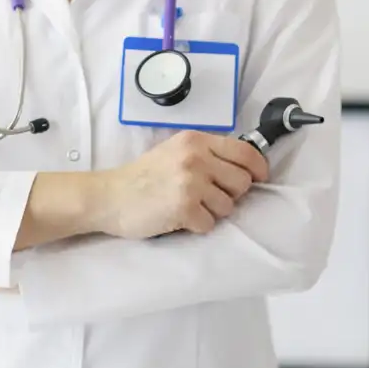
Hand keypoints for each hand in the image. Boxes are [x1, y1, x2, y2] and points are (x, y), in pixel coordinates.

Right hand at [94, 131, 268, 237]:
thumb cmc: (142, 176)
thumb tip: (243, 168)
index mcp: (195, 141)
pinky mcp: (184, 208)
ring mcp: (191, 183)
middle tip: (206, 197)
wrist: (110, 196)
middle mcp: (196, 158)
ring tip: (186, 206)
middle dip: (230, 194)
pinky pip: (209, 224)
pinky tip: (177, 217)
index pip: (245, 151)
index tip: (258, 177)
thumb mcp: (173, 151)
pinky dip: (196, 226)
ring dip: (211, 212)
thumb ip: (205, 154)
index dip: (257, 168)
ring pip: (228, 206)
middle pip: (242, 182)